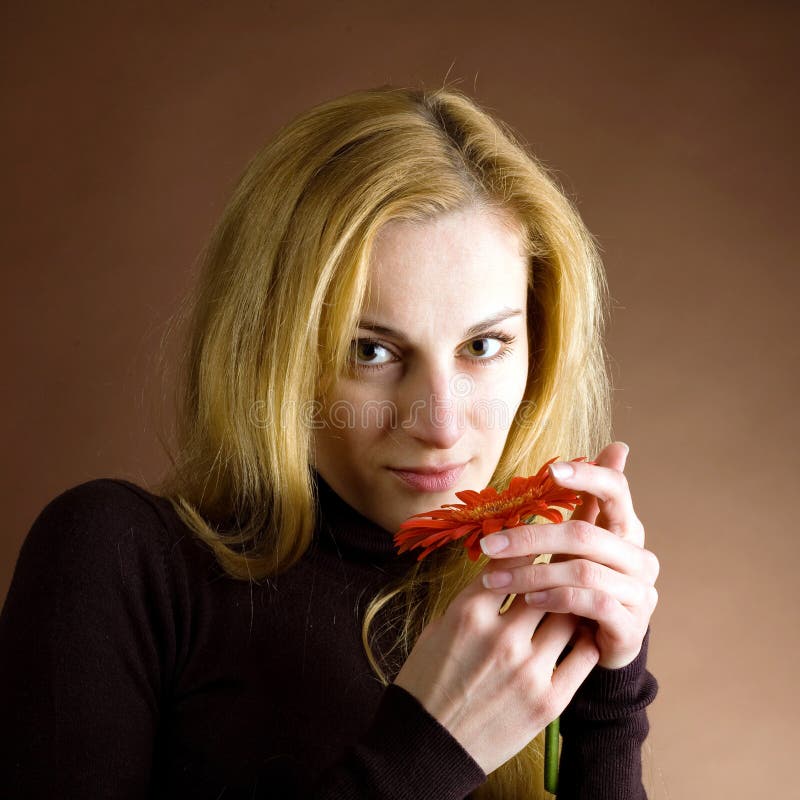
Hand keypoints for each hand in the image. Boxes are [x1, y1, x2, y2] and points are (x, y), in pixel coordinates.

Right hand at [393, 564, 599, 774]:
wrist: (428, 745)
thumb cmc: (427, 681)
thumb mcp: (437, 628)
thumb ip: (472, 599)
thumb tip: (501, 571)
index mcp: (468, 613)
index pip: (510, 562)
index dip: (527, 547)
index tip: (537, 540)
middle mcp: (501, 636)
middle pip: (546, 584)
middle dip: (555, 571)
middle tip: (564, 563)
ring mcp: (528, 670)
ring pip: (568, 616)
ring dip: (571, 605)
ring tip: (574, 599)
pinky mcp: (549, 701)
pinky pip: (583, 656)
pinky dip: (585, 640)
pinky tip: (582, 634)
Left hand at [478, 442, 658, 668]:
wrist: (600, 649)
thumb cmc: (585, 586)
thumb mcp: (581, 544)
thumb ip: (589, 501)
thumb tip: (618, 446)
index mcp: (627, 529)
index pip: (616, 490)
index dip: (586, 477)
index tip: (550, 473)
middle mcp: (640, 557)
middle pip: (583, 533)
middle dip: (529, 537)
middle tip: (487, 544)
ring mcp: (640, 592)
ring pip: (582, 570)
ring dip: (531, 573)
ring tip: (495, 579)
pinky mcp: (631, 626)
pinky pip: (589, 603)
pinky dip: (554, 598)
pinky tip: (528, 600)